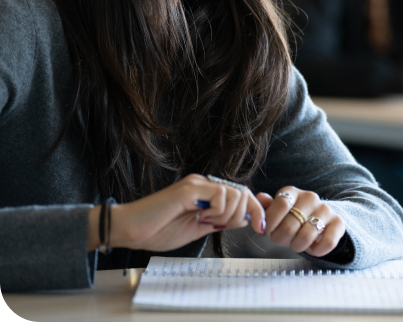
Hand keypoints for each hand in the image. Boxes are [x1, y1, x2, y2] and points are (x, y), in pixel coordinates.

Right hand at [87, 174, 265, 251]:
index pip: (241, 195)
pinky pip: (220, 195)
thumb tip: (244, 219)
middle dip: (243, 214)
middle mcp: (204, 183)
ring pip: (235, 194)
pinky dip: (217, 211)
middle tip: (220, 226)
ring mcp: (197, 184)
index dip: (256, 210)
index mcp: (207, 192)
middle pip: (244, 192)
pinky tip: (200, 217)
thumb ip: (219, 222)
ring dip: (227, 214)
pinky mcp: (190, 189)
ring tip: (205, 221)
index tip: (261, 227)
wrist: (130, 229)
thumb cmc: (157, 230)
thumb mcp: (197, 229)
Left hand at [256, 187, 344, 257]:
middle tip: (284, 240)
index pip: (280, 204)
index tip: (269, 230)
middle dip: (281, 239)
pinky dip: (317, 251)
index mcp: (292, 192)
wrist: (320, 220)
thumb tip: (260, 197)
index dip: (271, 223)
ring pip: (307, 236)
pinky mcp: (338, 223)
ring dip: (298, 246)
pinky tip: (313, 248)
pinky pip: (328, 242)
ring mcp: (325, 209)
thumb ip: (267, 207)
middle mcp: (310, 197)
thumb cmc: (292, 218)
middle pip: (289, 226)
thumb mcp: (277, 212)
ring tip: (297, 243)